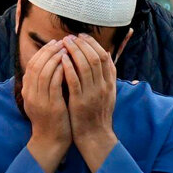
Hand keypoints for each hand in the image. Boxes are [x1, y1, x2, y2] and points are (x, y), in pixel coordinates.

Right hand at [21, 39, 71, 172]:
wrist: (51, 140)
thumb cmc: (52, 119)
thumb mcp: (43, 100)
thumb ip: (44, 85)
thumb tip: (52, 66)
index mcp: (27, 91)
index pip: (32, 65)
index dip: (43, 52)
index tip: (55, 43)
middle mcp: (30, 94)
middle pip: (36, 65)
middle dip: (49, 51)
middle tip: (62, 42)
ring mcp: (39, 99)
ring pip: (44, 71)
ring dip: (55, 57)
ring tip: (66, 49)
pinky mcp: (50, 105)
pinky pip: (54, 82)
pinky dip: (60, 70)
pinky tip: (69, 63)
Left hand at [60, 34, 117, 172]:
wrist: (95, 136)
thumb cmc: (96, 115)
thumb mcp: (106, 94)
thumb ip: (105, 77)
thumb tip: (103, 58)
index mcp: (110, 83)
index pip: (104, 57)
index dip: (93, 44)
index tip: (82, 36)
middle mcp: (104, 86)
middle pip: (96, 58)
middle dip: (83, 44)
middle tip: (71, 36)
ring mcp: (93, 93)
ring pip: (86, 66)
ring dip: (75, 52)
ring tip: (64, 43)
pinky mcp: (81, 101)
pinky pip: (75, 81)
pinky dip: (69, 68)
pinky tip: (62, 59)